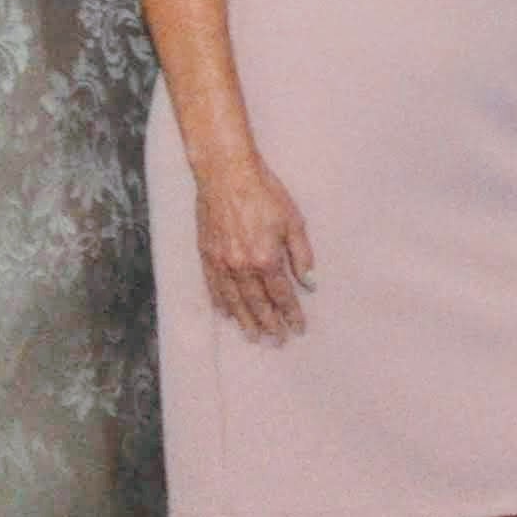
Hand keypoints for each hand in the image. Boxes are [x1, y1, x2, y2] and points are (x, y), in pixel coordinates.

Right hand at [194, 155, 313, 345]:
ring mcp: (220, 261)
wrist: (226, 175)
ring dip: (244, 320)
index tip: (298, 328)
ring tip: (253, 336)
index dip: (291, 313)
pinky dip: (220, 302)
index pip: (282, 294)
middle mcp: (241, 265)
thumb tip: (310, 283)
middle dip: (268, 323)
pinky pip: (213, 286)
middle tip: (276, 341)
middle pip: (257, 303)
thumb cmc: (265, 194)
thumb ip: (302, 255)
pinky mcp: (205, 254)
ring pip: (233, 299)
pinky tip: (225, 313)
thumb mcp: (294, 222)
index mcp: (266, 258)